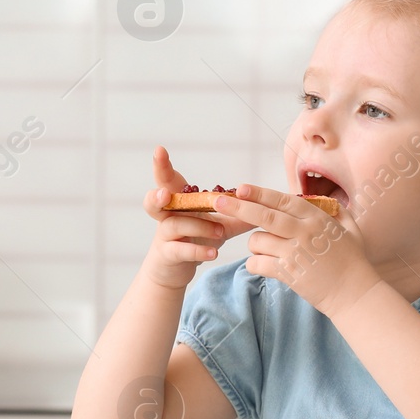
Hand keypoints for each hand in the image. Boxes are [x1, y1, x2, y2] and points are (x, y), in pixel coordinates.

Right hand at [140, 147, 251, 289]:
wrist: (175, 269)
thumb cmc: (196, 239)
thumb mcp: (219, 225)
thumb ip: (238, 215)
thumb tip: (265, 204)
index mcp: (179, 201)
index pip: (168, 179)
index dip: (161, 165)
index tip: (160, 149)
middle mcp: (167, 215)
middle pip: (153, 201)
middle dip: (156, 195)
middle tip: (165, 194)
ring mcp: (165, 235)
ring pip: (175, 225)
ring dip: (199, 226)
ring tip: (220, 231)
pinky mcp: (167, 255)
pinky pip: (180, 250)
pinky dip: (197, 250)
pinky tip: (213, 252)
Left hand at [215, 185, 380, 317]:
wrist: (355, 293)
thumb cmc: (354, 261)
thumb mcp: (351, 230)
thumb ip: (338, 212)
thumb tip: (329, 201)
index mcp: (316, 218)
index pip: (282, 201)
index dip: (259, 193)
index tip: (240, 188)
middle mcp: (304, 232)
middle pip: (264, 216)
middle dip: (238, 207)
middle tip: (218, 202)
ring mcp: (296, 253)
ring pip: (258, 241)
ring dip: (256, 246)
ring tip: (268, 251)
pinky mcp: (289, 273)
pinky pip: (258, 263)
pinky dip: (255, 264)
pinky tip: (263, 266)